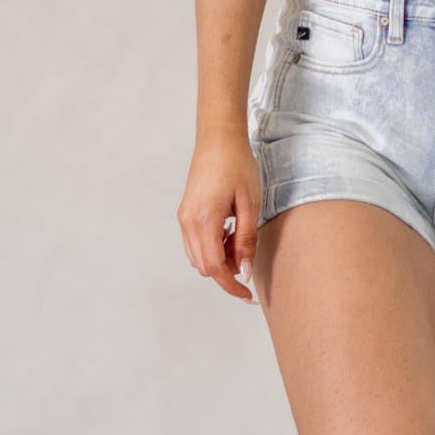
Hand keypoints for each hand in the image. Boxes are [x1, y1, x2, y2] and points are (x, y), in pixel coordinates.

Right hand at [177, 130, 261, 303]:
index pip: (214, 268)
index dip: (231, 286)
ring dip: (219, 259)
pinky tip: (229, 232)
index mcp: (204, 220)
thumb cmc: (238, 165)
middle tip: (248, 259)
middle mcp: (188, 222)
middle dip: (227, 272)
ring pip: (198, 256)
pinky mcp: (186, 212)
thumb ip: (246, 240)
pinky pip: (195, 242)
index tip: (247, 296)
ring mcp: (184, 217)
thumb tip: (243, 271)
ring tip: (240, 241)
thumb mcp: (250, 204)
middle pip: (204, 266)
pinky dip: (212, 247)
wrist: (219, 138)